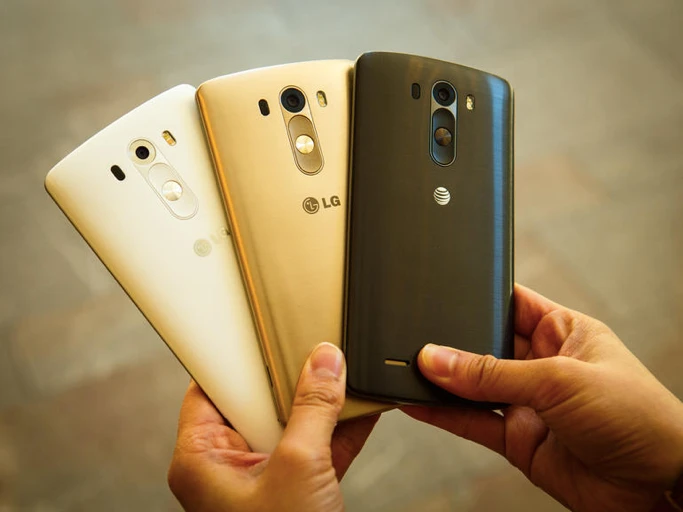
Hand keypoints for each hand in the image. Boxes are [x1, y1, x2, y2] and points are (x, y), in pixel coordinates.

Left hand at [168, 343, 378, 511]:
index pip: (210, 388)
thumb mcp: (298, 467)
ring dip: (324, 401)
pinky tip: (364, 403)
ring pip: (293, 422)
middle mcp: (229, 465)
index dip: (236, 357)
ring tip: (345, 367)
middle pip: (257, 400)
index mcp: (202, 459)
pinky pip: (318, 446)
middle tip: (313, 342)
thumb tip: (325, 360)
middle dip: (292, 375)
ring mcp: (265, 478)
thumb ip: (313, 409)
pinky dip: (341, 428)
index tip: (259, 327)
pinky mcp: (297, 489)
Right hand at [404, 284, 682, 511]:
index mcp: (563, 331)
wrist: (658, 489)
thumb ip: (493, 373)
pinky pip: (472, 422)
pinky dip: (443, 414)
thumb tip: (438, 358)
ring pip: (474, 386)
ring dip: (443, 381)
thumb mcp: (561, 380)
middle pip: (484, 345)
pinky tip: (418, 403)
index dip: (478, 296)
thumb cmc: (639, 418)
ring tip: (406, 369)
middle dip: (452, 342)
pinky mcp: (519, 439)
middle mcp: (543, 365)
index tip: (440, 292)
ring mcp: (529, 403)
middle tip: (416, 339)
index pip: (510, 302)